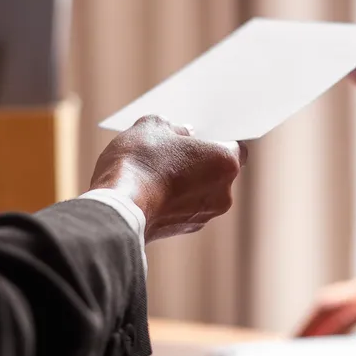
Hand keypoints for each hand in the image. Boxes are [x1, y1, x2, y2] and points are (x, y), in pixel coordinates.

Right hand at [89, 115, 247, 242]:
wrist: (119, 210)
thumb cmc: (140, 163)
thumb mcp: (152, 126)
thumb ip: (172, 125)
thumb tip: (181, 133)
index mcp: (226, 163)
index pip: (236, 146)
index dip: (218, 138)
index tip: (201, 134)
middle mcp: (223, 193)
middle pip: (218, 170)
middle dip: (199, 159)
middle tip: (174, 146)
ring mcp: (204, 216)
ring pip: (200, 191)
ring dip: (185, 180)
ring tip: (155, 168)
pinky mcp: (183, 230)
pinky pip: (184, 207)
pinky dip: (173, 198)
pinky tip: (150, 187)